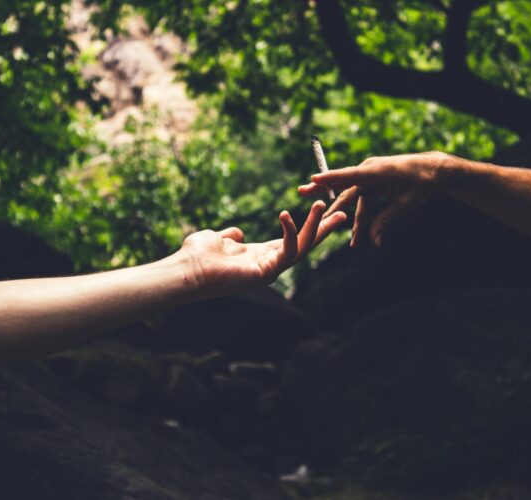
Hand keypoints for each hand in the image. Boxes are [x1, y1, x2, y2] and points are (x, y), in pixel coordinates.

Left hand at [177, 201, 346, 296]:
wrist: (187, 271)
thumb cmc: (196, 257)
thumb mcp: (217, 239)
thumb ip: (230, 236)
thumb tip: (237, 234)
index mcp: (261, 256)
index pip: (292, 240)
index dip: (308, 227)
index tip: (324, 212)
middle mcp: (269, 265)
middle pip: (305, 245)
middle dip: (324, 229)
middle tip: (343, 213)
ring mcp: (270, 271)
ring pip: (302, 247)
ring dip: (315, 226)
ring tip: (322, 204)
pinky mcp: (267, 273)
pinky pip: (287, 251)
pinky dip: (290, 232)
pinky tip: (286, 215)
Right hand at [298, 151, 455, 246]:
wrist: (432, 169)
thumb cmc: (422, 183)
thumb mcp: (406, 203)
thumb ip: (387, 219)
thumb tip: (374, 240)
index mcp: (377, 172)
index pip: (349, 176)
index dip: (331, 179)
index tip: (313, 180)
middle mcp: (369, 171)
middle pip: (342, 185)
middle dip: (322, 191)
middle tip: (301, 191)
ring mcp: (370, 176)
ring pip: (353, 199)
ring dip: (348, 218)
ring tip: (339, 234)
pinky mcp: (373, 182)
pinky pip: (361, 200)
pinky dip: (359, 215)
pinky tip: (359, 234)